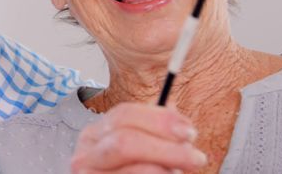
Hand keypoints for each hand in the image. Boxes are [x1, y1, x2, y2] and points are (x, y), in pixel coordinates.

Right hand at [70, 103, 206, 172]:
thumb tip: (176, 115)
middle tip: (195, 158)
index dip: (160, 120)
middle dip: (168, 148)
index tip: (189, 132)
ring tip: (177, 173)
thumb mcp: (143, 151)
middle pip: (125, 140)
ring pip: (136, 170)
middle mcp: (85, 155)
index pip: (124, 114)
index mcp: (95, 135)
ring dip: (165, 171)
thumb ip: (155, 132)